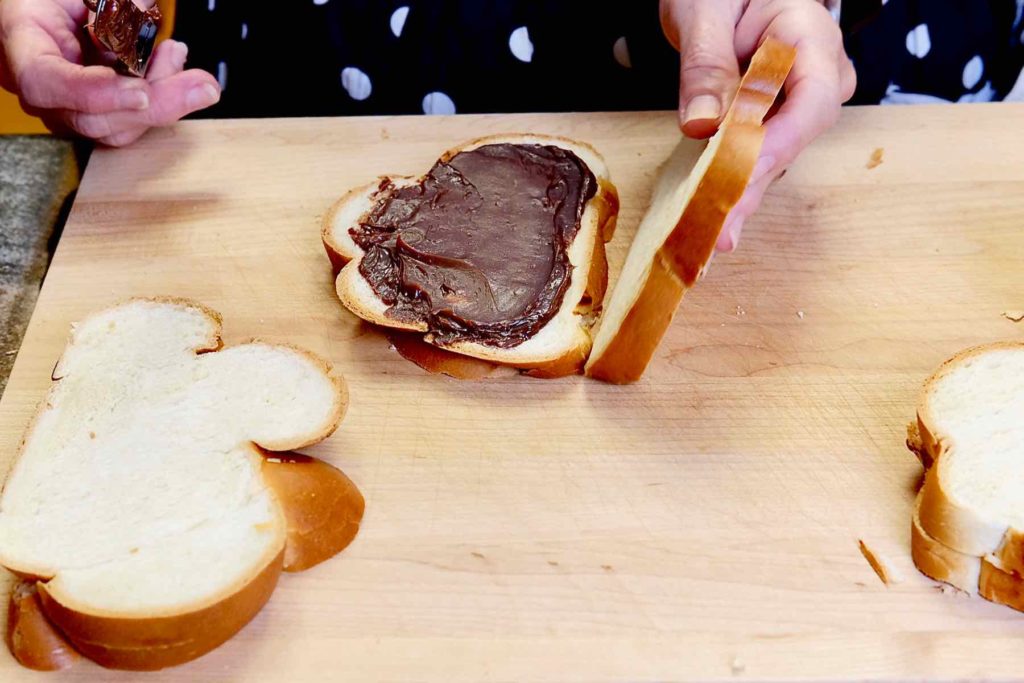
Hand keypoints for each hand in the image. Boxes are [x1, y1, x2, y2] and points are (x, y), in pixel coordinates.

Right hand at [0, 0, 219, 145]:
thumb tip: (141, 8)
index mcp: (19, 44)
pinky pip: (130, 119)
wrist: (50, 6)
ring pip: (117, 127)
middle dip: (155, 105)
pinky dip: (160, 95)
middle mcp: (40, 86)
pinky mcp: (96, 112)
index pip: (44, 83)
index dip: (92, 93)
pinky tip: (171, 64)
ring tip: (178, 56)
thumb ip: (112, 2)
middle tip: (201, 86)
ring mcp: (66, 106)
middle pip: (92, 119)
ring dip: (164, 99)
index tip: (139, 93)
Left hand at [661, 0, 855, 250]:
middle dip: (753, 186)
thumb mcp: (705, 11)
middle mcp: (816, 77)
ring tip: (714, 236)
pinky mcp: (770, 121)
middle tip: (722, 230)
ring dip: (741, 194)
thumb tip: (704, 124)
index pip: (811, 101)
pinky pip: (754, 154)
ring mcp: (796, 103)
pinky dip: (730, 181)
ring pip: (773, 155)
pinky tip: (711, 215)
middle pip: (791, 140)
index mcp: (812, 38)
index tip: (742, 174)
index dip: (777, 143)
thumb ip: (706, 63)